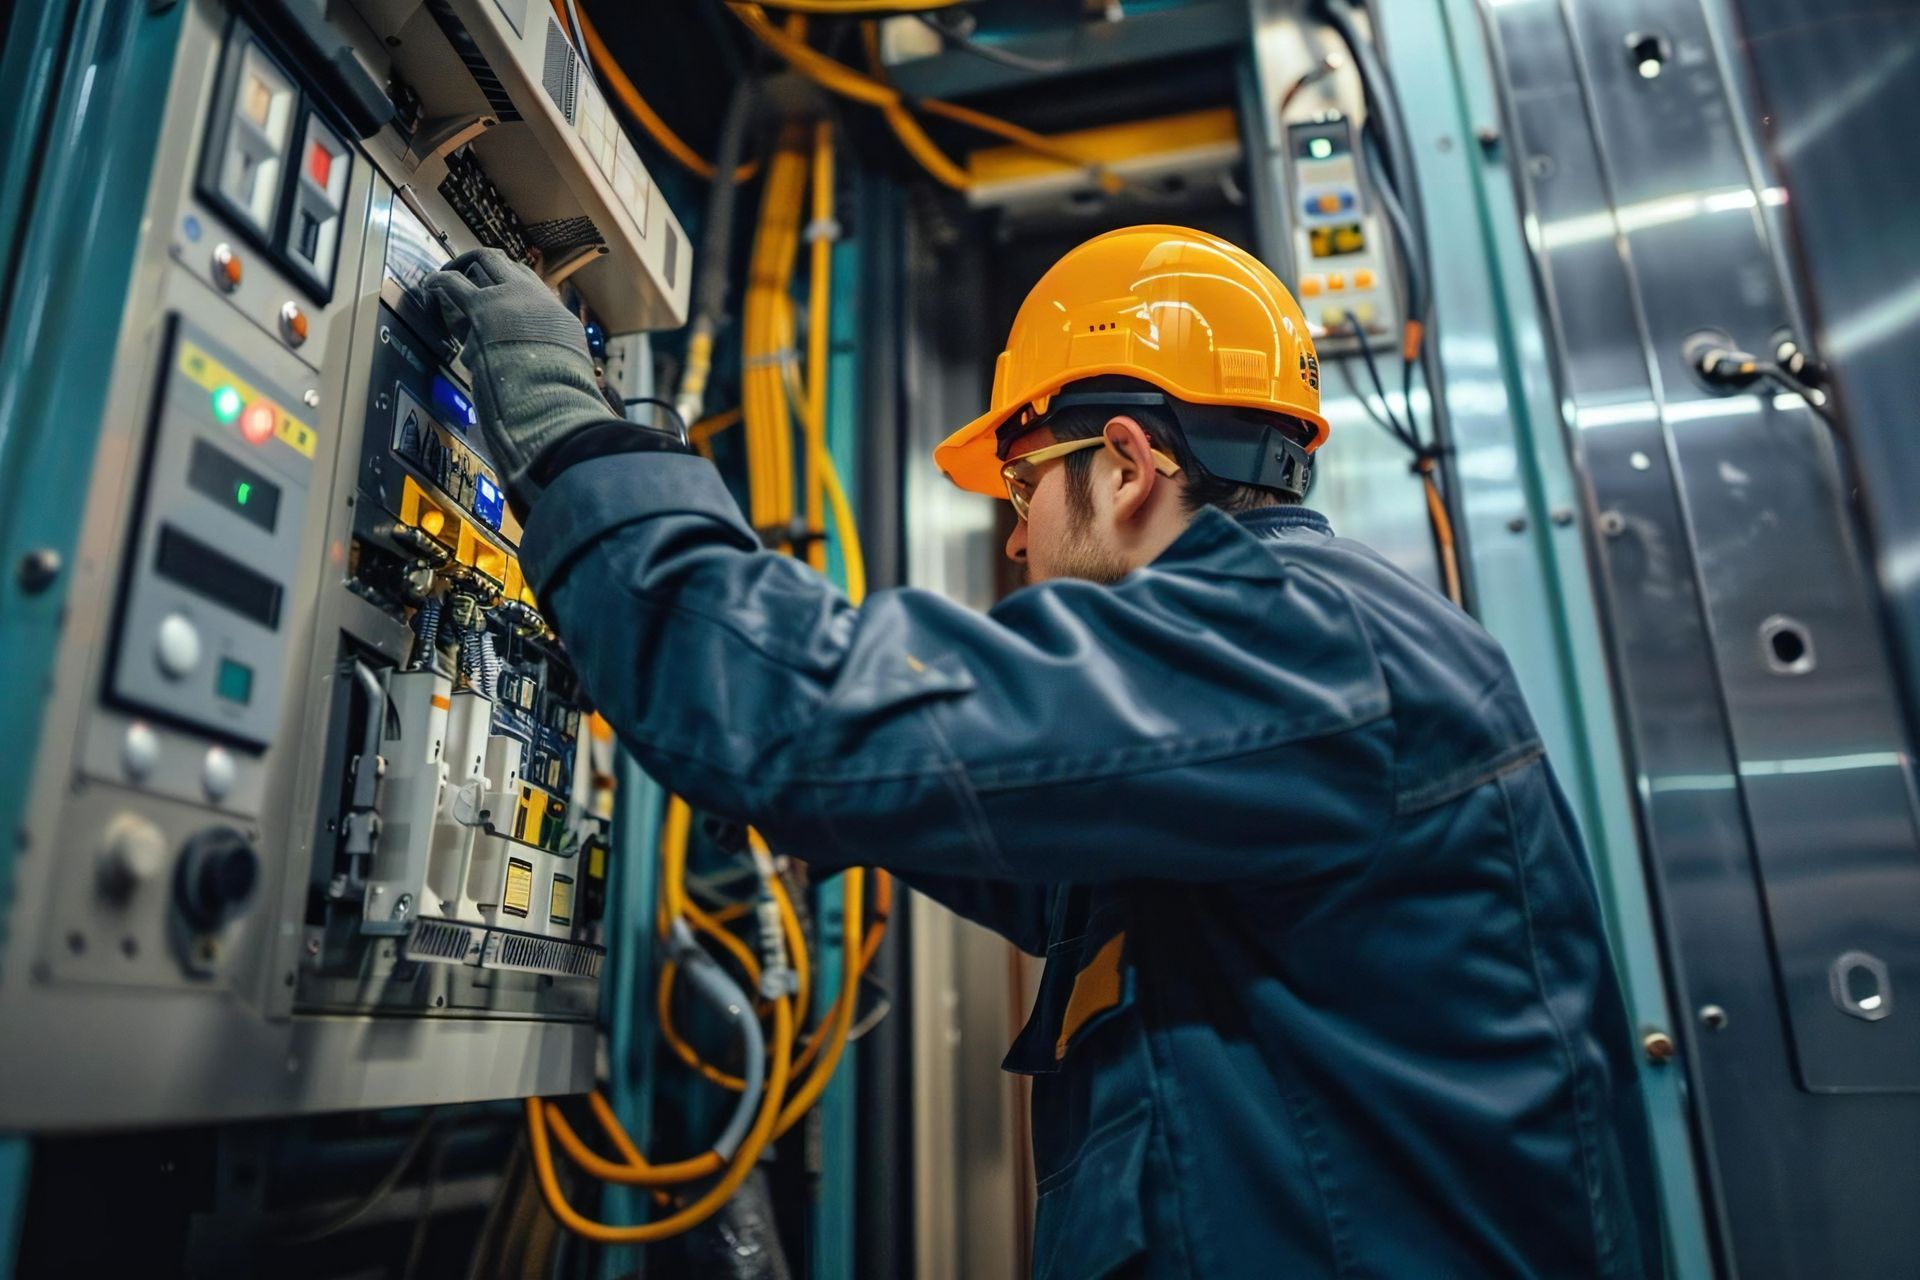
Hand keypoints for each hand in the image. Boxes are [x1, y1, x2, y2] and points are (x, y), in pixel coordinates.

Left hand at [423, 248, 614, 508]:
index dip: (510, 284)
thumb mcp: (568, 376)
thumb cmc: (561, 398)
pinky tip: (430, 287)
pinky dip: (439, 282)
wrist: (553, 397)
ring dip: (462, 269)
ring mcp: (510, 298)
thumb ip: (556, 368)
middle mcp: (535, 298)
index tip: (496, 293)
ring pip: (483, 263)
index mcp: (557, 317)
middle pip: (507, 265)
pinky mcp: (482, 307)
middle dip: (485, 267)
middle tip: (467, 276)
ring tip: (445, 280)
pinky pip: (453, 283)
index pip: (531, 285)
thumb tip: (566, 386)